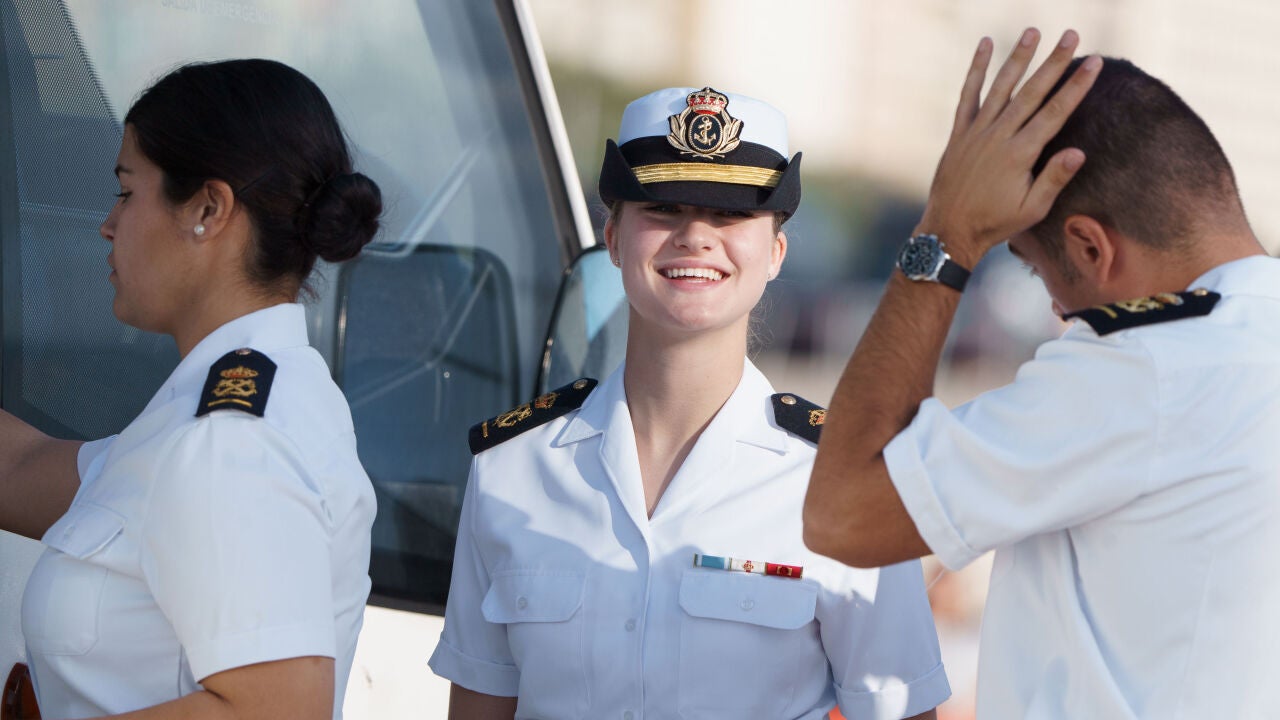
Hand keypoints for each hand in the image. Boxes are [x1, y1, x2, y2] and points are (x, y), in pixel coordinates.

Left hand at [917, 29, 1101, 266]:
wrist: (949, 230)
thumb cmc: (996, 223)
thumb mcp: (1032, 209)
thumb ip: (1055, 178)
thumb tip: (1080, 152)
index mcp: (1020, 154)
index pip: (1055, 112)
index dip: (1076, 86)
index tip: (1095, 62)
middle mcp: (998, 136)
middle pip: (1032, 92)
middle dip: (1054, 62)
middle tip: (1071, 34)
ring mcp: (976, 132)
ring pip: (1000, 87)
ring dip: (1017, 57)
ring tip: (1032, 31)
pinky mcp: (959, 133)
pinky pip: (968, 95)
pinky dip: (976, 70)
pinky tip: (985, 45)